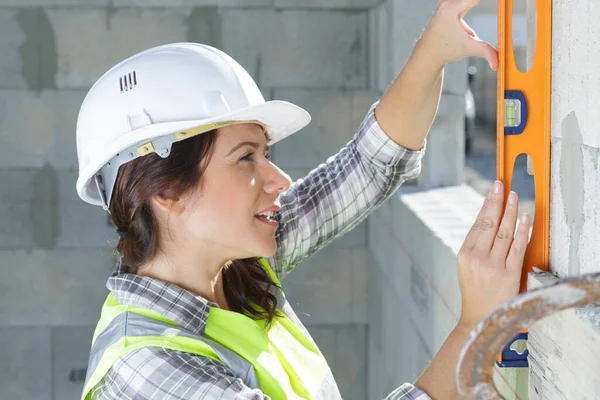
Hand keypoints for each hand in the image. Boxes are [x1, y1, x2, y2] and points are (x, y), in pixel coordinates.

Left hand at [419, 0, 498, 69]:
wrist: (429, 52)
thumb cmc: (446, 49)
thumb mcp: (467, 48)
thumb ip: (485, 51)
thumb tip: (497, 62)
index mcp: (452, 8)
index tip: (503, 0)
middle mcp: (447, 1)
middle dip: (477, 2)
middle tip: (481, 21)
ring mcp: (446, 0)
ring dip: (473, 3)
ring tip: (464, 30)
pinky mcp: (448, 2)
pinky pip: (463, 0)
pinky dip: (471, 2)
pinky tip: (461, 27)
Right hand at [457, 181, 529, 328]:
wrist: (480, 318)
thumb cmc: (474, 291)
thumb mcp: (466, 267)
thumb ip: (476, 246)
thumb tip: (489, 221)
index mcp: (464, 254)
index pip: (478, 224)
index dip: (486, 205)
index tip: (492, 191)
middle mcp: (477, 258)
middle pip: (489, 223)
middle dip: (496, 202)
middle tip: (502, 186)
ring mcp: (493, 266)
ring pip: (504, 232)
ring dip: (510, 212)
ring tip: (514, 196)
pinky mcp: (509, 274)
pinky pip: (517, 247)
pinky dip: (521, 231)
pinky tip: (524, 218)